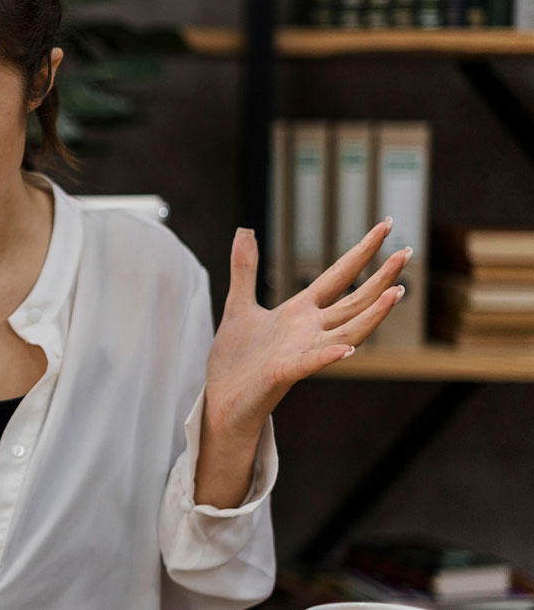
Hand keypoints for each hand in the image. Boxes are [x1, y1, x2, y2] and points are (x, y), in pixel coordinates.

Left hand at [203, 218, 410, 441]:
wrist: (220, 402)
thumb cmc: (234, 361)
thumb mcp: (238, 305)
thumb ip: (245, 269)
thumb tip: (245, 229)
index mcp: (299, 311)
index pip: (339, 275)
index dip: (362, 251)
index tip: (386, 225)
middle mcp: (308, 330)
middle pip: (353, 301)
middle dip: (380, 278)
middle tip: (408, 252)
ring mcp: (300, 352)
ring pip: (346, 332)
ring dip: (371, 316)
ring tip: (395, 294)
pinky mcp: (282, 374)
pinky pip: (310, 364)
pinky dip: (328, 355)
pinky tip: (346, 348)